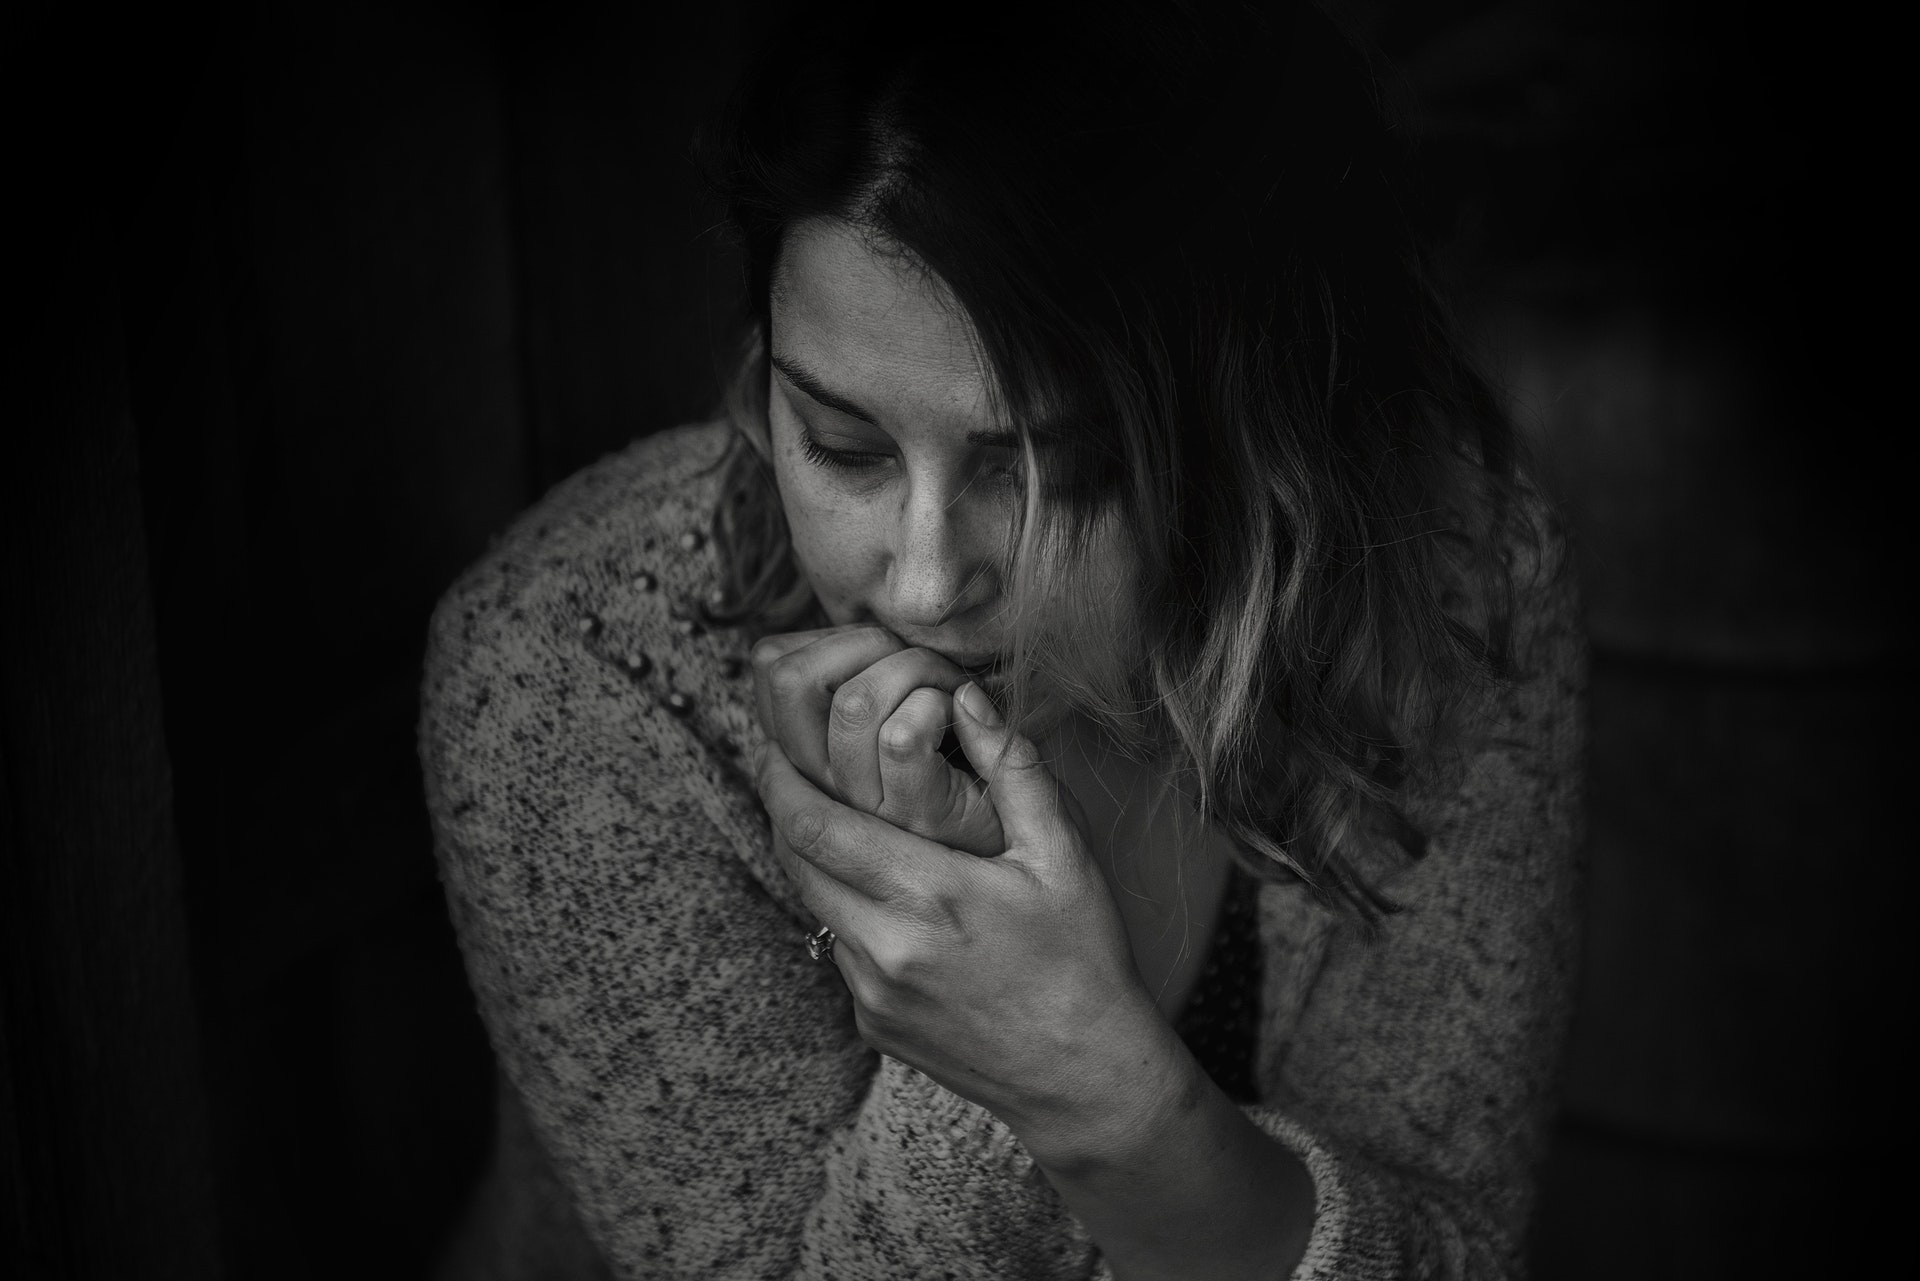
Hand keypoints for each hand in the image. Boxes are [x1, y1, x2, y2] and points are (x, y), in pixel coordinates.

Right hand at [751, 625, 1004, 855]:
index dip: (827, 634)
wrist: (1024, 844)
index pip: (770, 664)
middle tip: (915, 658)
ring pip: (853, 701)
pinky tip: (964, 714)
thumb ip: (854, 681)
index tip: (881, 651)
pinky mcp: (916, 817)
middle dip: (862, 639)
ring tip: (947, 685)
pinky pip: (903, 735)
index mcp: (806, 754)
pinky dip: (942, 703)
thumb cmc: (964, 767)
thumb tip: (824, 636)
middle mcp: (822, 784)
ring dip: (914, 667)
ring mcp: (865, 806)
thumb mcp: (886, 722)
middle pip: (788, 677)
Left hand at [754, 680, 1160, 1144]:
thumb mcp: (1065, 856)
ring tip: (835, 819)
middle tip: (787, 765)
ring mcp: (871, 994)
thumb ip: (1013, 769)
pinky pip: (839, 950)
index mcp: (928, 895)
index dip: (783, 778)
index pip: (816, 825)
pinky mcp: (872, 1024)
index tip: (778, 744)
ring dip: (814, 861)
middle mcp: (884, 948)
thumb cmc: (1084, 959)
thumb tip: (967, 698)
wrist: (1085, 1078)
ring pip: (813, 906)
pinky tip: (886, 894)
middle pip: (796, 862)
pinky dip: (847, 911)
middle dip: (784, 808)